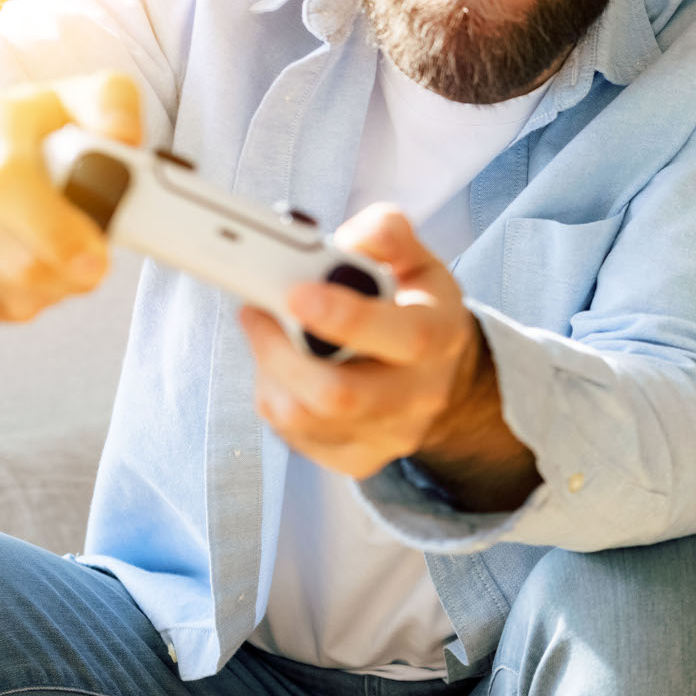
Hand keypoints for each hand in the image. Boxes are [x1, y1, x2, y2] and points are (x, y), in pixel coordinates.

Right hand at [0, 71, 141, 321]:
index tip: (96, 258)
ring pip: (5, 296)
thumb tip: (125, 136)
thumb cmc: (23, 131)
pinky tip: (19, 269)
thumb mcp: (72, 99)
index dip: (54, 231)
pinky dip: (14, 303)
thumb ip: (111, 104)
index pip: (5, 184)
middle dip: (71, 274)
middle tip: (94, 263)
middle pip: (14, 261)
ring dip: (50, 290)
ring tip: (56, 258)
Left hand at [240, 207, 539, 506]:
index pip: (403, 337)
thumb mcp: (416, 262)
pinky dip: (273, 394)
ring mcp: (386, 435)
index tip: (296, 293)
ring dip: (268, 370)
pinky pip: (292, 435)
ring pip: (301, 418)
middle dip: (280, 352)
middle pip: (339, 396)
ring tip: (266, 332)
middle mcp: (418, 396)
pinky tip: (282, 367)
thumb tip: (351, 237)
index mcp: (440, 337)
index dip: (347, 318)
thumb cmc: (414, 308)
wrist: (436, 376)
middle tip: (256, 310)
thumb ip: (387, 236)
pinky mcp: (354, 459)